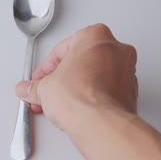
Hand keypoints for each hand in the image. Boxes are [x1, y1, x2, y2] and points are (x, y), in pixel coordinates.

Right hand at [15, 23, 137, 132]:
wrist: (100, 123)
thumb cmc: (80, 96)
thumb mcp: (45, 88)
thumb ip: (35, 87)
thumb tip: (29, 89)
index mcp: (94, 36)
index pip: (62, 50)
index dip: (46, 68)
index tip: (40, 79)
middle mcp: (116, 49)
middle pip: (82, 61)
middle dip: (64, 77)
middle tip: (50, 90)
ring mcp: (127, 70)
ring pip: (96, 75)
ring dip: (79, 87)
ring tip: (64, 103)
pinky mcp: (131, 92)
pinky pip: (108, 90)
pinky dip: (94, 97)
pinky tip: (80, 109)